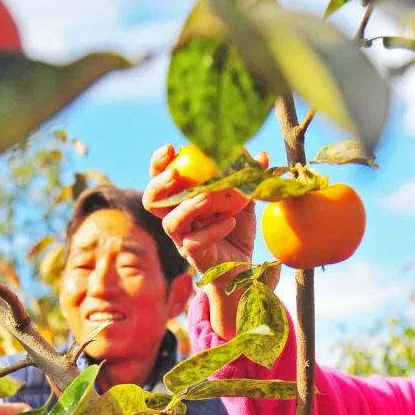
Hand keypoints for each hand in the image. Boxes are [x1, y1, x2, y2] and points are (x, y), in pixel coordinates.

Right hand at [142, 144, 264, 276]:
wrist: (242, 266)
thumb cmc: (236, 230)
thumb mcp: (244, 201)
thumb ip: (248, 179)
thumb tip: (261, 156)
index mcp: (181, 201)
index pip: (160, 178)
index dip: (159, 163)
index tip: (171, 148)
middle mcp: (176, 219)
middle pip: (152, 200)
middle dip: (159, 184)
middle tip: (176, 173)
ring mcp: (182, 239)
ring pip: (170, 223)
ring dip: (186, 207)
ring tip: (206, 196)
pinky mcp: (194, 256)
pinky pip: (195, 242)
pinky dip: (213, 230)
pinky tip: (230, 222)